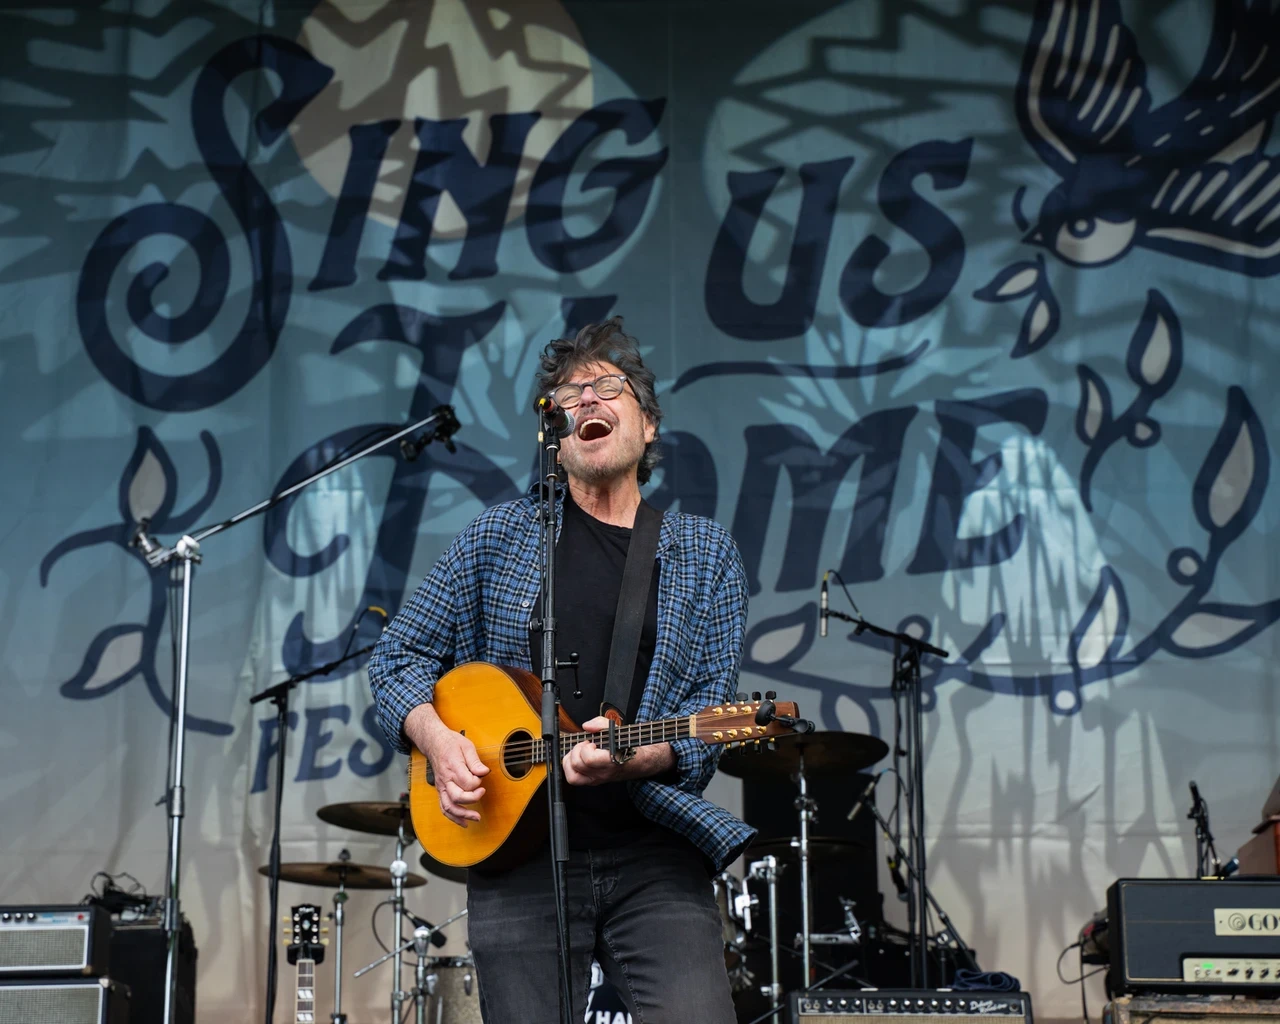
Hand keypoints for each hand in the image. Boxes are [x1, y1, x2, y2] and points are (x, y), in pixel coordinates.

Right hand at [409, 710, 488, 827]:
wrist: (433, 742)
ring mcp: (441, 786)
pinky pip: (444, 807)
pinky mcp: (440, 790)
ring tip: (475, 818)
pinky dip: (453, 817)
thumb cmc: (451, 743)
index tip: (481, 777)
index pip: (467, 782)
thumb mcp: (466, 746)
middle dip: (472, 799)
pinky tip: (463, 822)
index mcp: (453, 766)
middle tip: (482, 794)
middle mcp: (445, 779)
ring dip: (462, 815)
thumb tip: (484, 772)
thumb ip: (475, 761)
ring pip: (448, 806)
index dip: (477, 783)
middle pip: (457, 797)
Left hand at [562, 717, 624, 786]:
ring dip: (570, 761)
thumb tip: (587, 726)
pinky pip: (573, 779)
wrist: (635, 762)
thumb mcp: (616, 729)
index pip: (589, 759)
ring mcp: (596, 779)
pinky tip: (575, 758)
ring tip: (578, 753)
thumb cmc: (625, 746)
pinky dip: (569, 768)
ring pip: (572, 776)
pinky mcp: (591, 782)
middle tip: (585, 745)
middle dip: (577, 750)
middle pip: (578, 765)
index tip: (591, 743)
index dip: (586, 748)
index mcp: (611, 760)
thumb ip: (601, 724)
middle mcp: (602, 773)